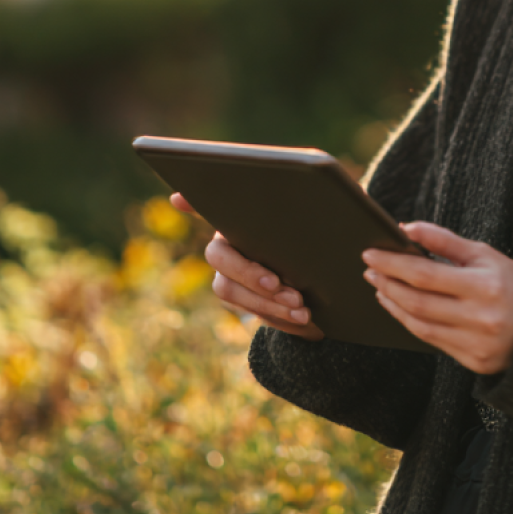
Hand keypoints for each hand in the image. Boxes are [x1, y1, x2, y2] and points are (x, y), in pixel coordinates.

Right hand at [168, 192, 323, 340]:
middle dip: (250, 274)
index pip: (211, 207)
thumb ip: (297, 206)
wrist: (333, 273)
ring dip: (268, 303)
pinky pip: (254, 314)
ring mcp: (231, 277)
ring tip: (302, 308)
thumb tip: (260, 193)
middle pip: (221, 261)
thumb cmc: (320, 235)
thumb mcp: (316, 218)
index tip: (180, 197)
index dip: (192, 202)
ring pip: (232, 292)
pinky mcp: (247, 302)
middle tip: (278, 283)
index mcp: (241, 220)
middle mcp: (227, 247)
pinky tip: (305, 320)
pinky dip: (280, 319)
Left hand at [363, 223, 512, 375]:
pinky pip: (429, 339)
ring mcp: (475, 343)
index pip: (426, 274)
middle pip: (417, 300)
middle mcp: (480, 317)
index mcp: (485, 285)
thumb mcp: (483, 254)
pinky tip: (398, 306)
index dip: (394, 264)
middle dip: (388, 282)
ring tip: (380, 286)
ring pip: (419, 323)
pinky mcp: (471, 361)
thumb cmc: (508, 283)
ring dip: (393, 303)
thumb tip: (406, 229)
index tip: (371, 253)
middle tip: (370, 269)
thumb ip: (444, 241)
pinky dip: (408, 321)